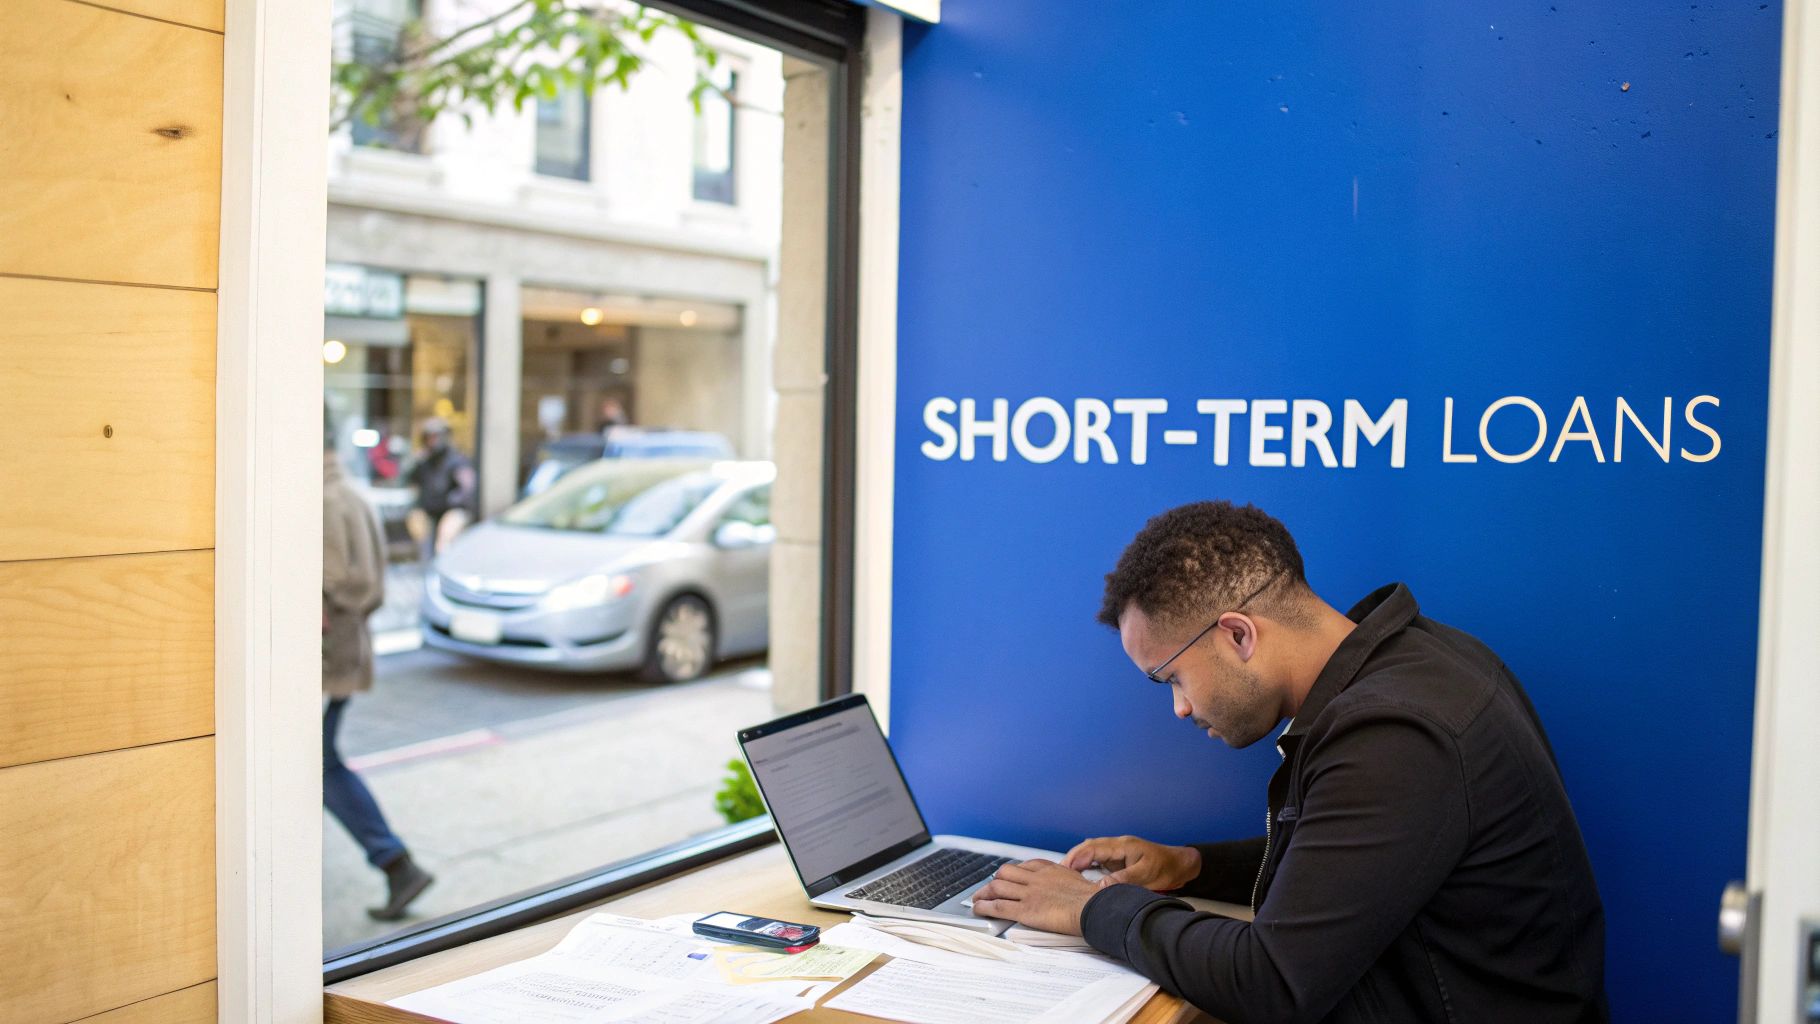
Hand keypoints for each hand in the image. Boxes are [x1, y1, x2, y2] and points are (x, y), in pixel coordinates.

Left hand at [969, 859, 1096, 934]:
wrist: (1094, 908)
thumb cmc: (1094, 899)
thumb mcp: (1081, 882)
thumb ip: (1069, 884)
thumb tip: (1072, 890)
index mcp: (1051, 870)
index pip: (1025, 865)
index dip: (1013, 872)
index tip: (1009, 877)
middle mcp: (1036, 878)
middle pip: (1006, 872)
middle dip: (994, 880)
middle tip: (988, 888)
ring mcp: (1029, 893)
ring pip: (998, 887)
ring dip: (984, 893)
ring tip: (977, 899)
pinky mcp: (1026, 910)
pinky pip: (998, 906)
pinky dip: (984, 907)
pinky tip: (979, 909)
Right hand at [1063, 835, 1200, 890]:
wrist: (1180, 865)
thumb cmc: (1166, 867)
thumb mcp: (1146, 875)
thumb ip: (1124, 880)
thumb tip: (1101, 886)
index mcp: (1122, 845)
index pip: (1094, 847)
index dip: (1078, 857)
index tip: (1066, 869)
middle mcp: (1117, 846)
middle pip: (1088, 846)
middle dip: (1072, 857)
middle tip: (1059, 872)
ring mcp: (1117, 852)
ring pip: (1091, 851)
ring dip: (1078, 860)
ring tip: (1065, 874)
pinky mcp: (1118, 860)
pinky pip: (1097, 858)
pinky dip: (1086, 864)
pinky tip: (1080, 874)